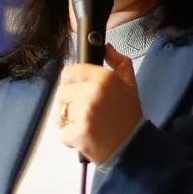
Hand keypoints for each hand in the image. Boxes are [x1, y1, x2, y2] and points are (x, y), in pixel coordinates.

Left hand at [56, 44, 143, 164]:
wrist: (132, 147)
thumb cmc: (128, 114)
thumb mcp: (129, 83)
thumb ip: (118, 62)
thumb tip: (106, 47)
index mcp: (104, 77)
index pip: (69, 72)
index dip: (72, 82)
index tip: (79, 90)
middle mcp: (92, 93)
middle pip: (62, 93)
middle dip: (70, 103)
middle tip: (86, 111)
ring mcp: (83, 114)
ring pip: (60, 113)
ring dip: (68, 121)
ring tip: (86, 124)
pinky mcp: (77, 134)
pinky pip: (62, 132)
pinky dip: (70, 137)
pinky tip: (84, 136)